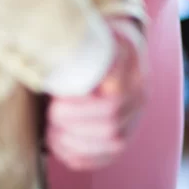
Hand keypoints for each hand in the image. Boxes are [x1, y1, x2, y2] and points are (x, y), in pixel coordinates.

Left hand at [46, 17, 145, 170]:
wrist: (114, 50)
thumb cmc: (94, 40)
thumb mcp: (89, 32)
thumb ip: (76, 45)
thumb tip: (49, 59)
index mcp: (132, 65)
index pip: (113, 96)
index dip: (80, 106)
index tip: (56, 101)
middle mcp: (139, 95)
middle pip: (111, 124)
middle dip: (73, 125)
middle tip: (51, 115)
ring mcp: (134, 118)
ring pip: (112, 144)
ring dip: (74, 143)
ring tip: (51, 131)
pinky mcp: (124, 137)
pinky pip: (106, 157)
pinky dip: (79, 156)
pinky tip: (59, 144)